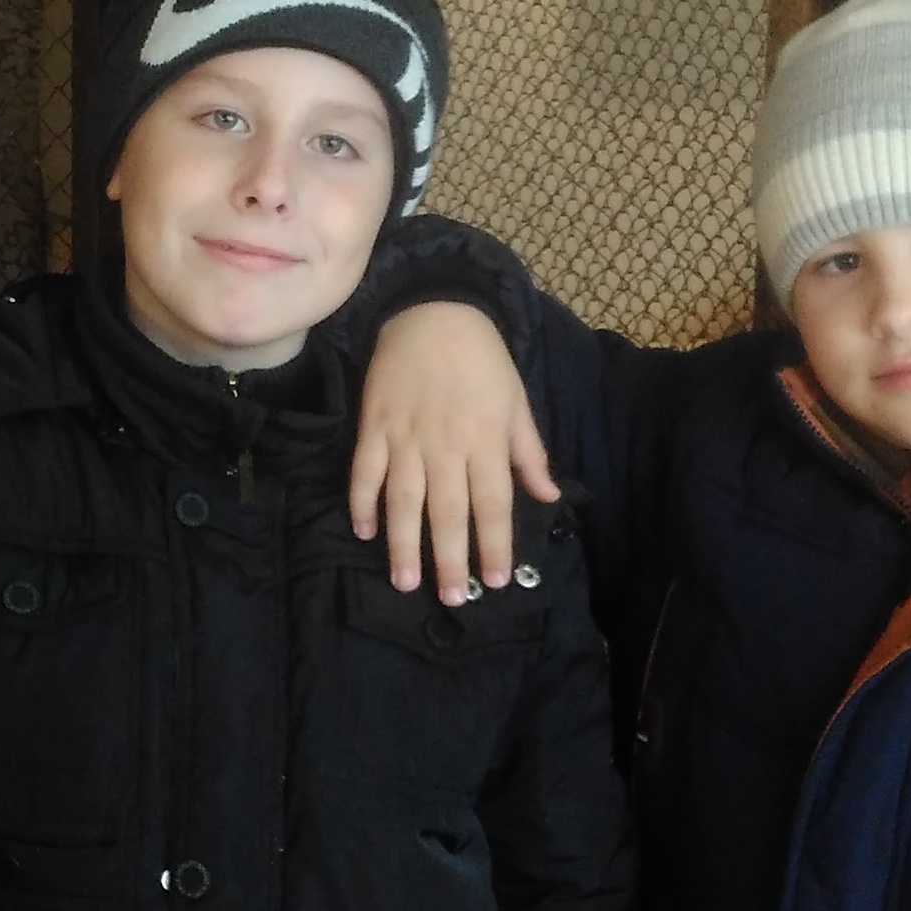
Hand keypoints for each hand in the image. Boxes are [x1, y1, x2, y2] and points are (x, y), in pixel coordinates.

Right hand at [351, 301, 557, 602]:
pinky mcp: (374, 426)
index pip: (492, 503)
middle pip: (447, 511)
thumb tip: (548, 497)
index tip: (496, 580)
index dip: (494, 544)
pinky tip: (364, 531)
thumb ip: (529, 452)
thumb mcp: (516, 401)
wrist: (432, 311)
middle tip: (451, 599)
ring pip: (404, 500)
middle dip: (449, 559)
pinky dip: (361, 502)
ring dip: (404, 544)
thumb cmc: (482, 361)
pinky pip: (365, 471)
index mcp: (485, 440)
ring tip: (405, 582)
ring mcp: (405, 437)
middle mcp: (446, 445)